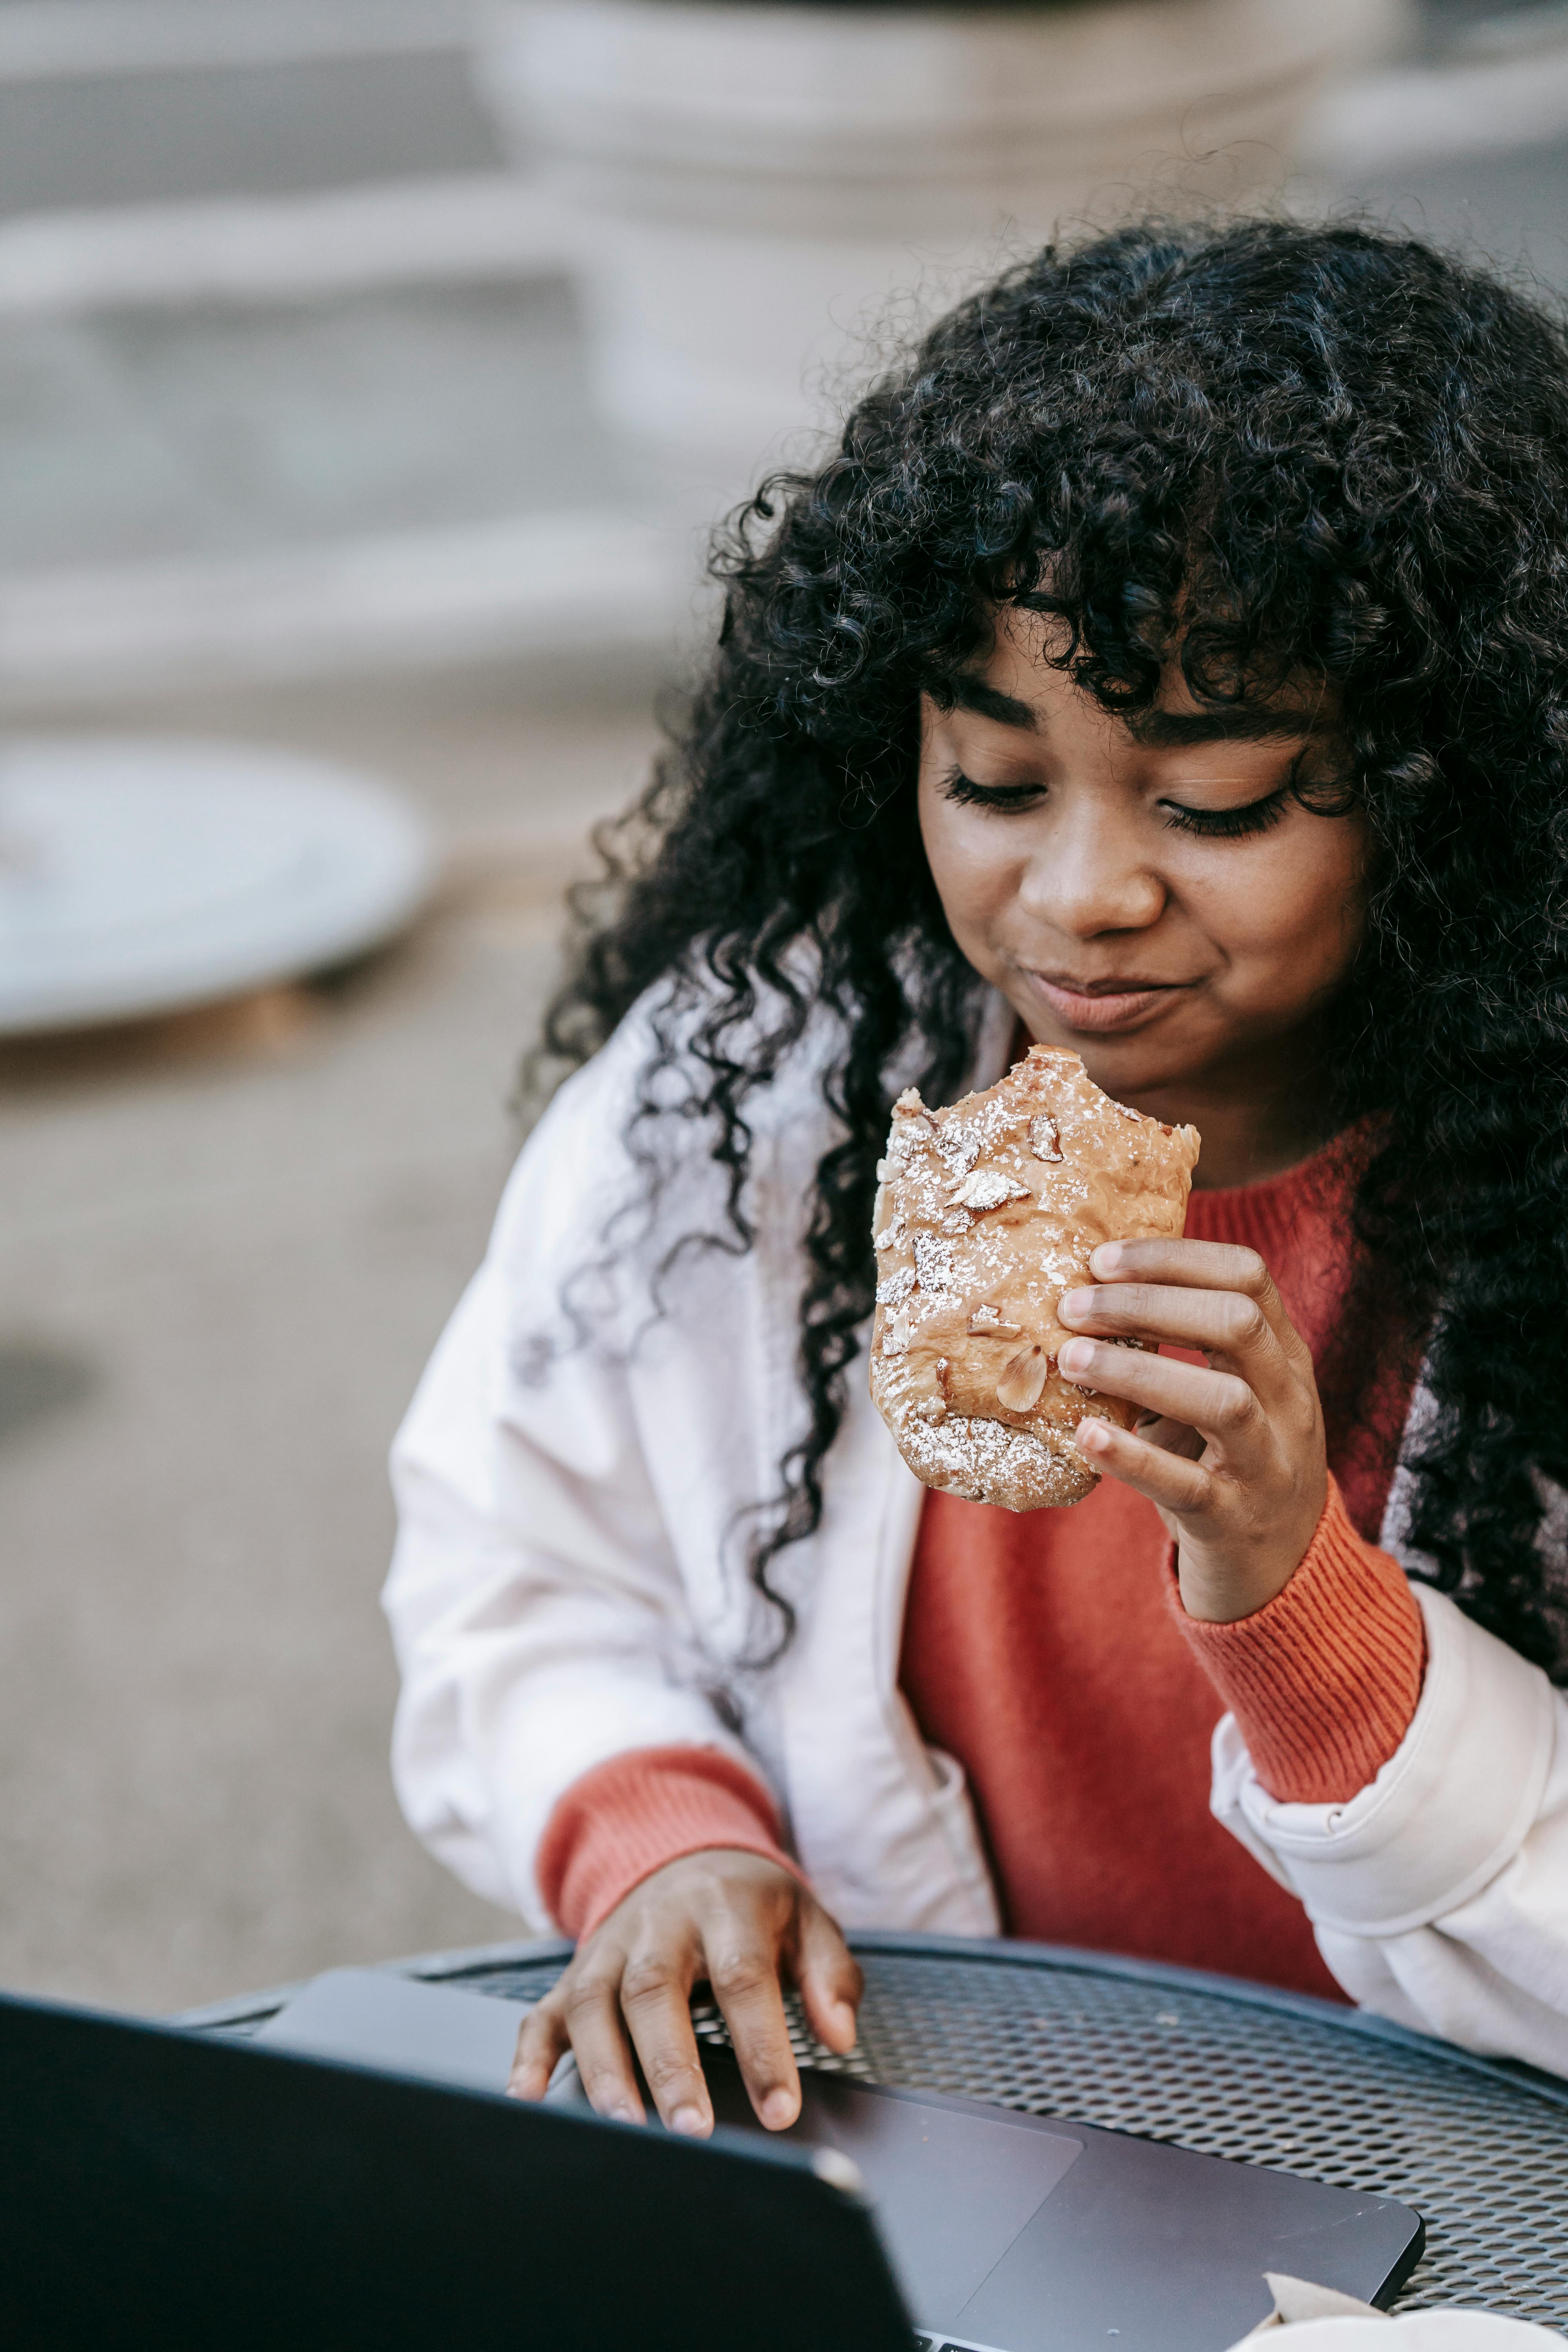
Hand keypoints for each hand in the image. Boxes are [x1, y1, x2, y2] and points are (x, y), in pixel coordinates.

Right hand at [506, 1848, 860, 2136]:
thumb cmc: (752, 1906)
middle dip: (672, 2064)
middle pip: (655, 1989)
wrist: (685, 1854)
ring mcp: (609, 1946)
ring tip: (625, 2126)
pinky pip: (544, 2012)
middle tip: (692, 2129)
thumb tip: (840, 2034)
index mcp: (724, 1906)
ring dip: (604, 2067)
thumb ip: (830, 1974)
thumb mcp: (806, 1919)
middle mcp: (658, 1923)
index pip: (743, 1976)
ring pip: (593, 2002)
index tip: (780, 2109)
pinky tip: (526, 2098)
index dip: (761, 2045)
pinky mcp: (574, 1971)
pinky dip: (530, 2056)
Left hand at [1056, 1238, 1327, 1623]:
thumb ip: (1186, 1344)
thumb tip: (1088, 1291)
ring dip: (1139, 1371)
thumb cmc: (1230, 1461)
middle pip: (1238, 1323)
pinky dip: (1135, 1457)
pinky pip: (1188, 1485)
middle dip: (1148, 1303)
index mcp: (1284, 1356)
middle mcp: (1289, 1402)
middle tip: (1073, 1306)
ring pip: (1224, 1401)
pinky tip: (1086, 1433)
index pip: (1248, 1276)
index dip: (1173, 1258)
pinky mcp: (1235, 1521)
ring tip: (1070, 1358)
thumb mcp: (1229, 1389)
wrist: (1282, 1570)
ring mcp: (1269, 1463)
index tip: (1102, 1260)